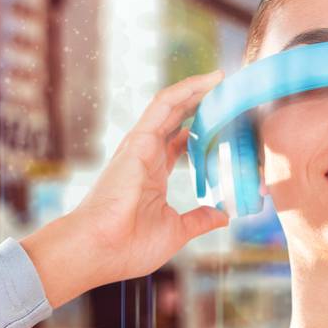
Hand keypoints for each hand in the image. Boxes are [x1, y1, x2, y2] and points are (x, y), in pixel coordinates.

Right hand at [20, 70, 229, 306]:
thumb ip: (200, 219)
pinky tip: (207, 82)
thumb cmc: (128, 245)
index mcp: (153, 174)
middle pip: (176, 118)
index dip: (202, 129)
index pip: (180, 141)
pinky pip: (162, 106)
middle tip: (228, 90)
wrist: (99, 249)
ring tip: (221, 78)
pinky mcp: (138, 141)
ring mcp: (140, 145)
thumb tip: (223, 216)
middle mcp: (146, 155)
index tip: (228, 121)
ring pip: (170, 105)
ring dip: (196, 89)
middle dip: (201, 102)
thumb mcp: (176, 231)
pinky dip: (185, 91)